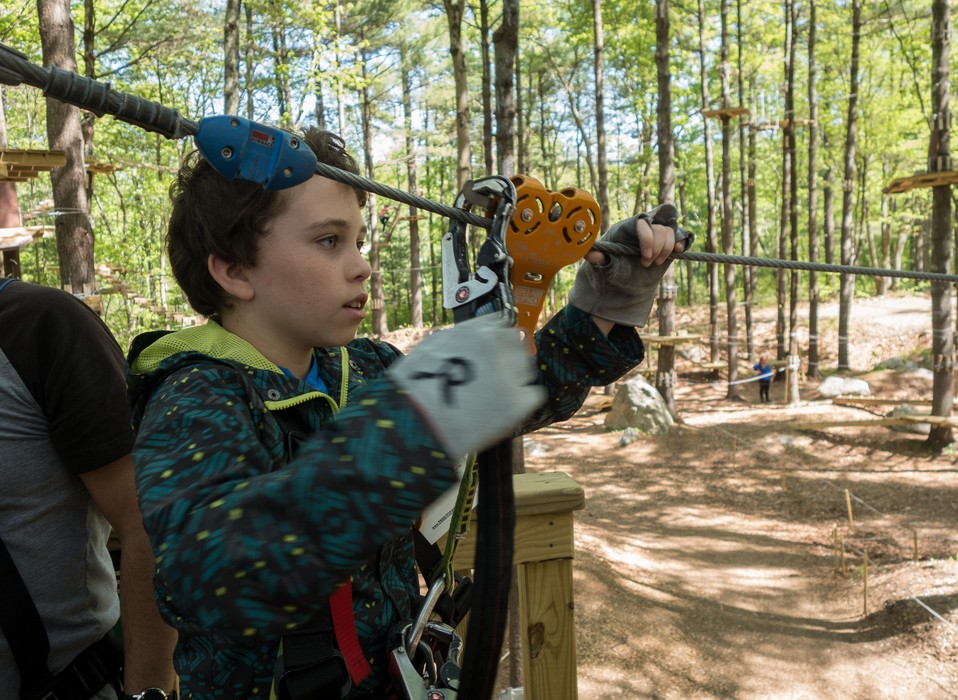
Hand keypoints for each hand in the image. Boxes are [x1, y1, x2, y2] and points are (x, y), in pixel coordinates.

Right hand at [388, 315, 545, 456]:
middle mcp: (495, 346)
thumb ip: (459, 338)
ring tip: (492, 397)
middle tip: (494, 377)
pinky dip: (521, 402)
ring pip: (526, 369)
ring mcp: (508, 374)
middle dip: (508, 356)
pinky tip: (502, 412)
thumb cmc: (413, 389)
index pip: (501, 323)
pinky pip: (532, 395)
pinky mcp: (517, 403)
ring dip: (514, 378)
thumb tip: (478, 335)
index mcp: (474, 332)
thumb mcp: (431, 347)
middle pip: (516, 344)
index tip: (493, 350)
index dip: (497, 339)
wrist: (414, 423)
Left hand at [583, 215, 688, 267]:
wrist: (623, 281)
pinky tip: (678, 250)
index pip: (642, 223)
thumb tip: (587, 253)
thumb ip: (599, 258)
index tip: (645, 258)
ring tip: (656, 263)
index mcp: (627, 228)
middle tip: (646, 264)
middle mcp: (643, 228)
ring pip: (670, 232)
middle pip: (659, 227)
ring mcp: (656, 235)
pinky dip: (681, 241)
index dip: (648, 239)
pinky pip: (680, 235)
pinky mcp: (667, 243)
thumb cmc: (612, 269)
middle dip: (657, 248)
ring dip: (666, 249)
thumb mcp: (605, 266)